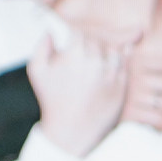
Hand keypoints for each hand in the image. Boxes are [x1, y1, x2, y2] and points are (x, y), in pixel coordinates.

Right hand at [30, 26, 131, 156]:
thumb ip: (42, 45)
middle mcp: (96, 61)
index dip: (75, 35)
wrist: (72, 130)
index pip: (79, 32)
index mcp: (75, 54)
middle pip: (98, 40)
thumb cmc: (52, 100)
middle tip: (85, 49)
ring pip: (114, 50)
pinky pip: (124, 65)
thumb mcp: (37, 70)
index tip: (72, 41)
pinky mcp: (122, 86)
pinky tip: (109, 63)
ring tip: (96, 57)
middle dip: (90, 43)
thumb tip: (51, 30)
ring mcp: (111, 74)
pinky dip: (119, 61)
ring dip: (105, 50)